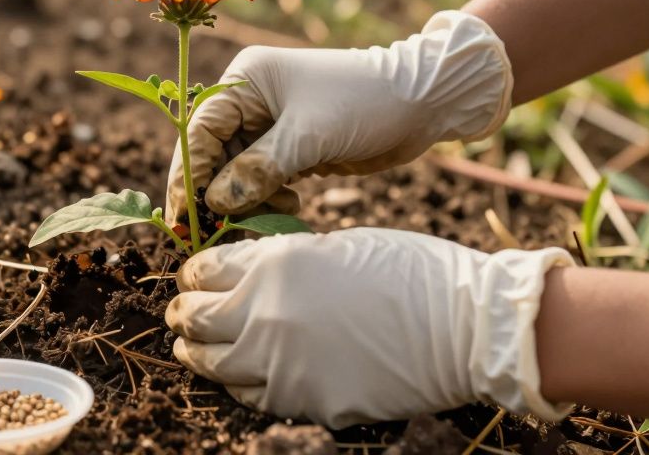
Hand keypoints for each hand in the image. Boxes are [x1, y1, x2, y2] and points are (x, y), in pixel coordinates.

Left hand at [165, 228, 573, 427]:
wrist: (465, 327)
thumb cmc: (412, 271)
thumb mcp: (336, 245)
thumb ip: (286, 262)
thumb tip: (253, 275)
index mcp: (273, 263)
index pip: (203, 270)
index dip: (195, 275)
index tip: (195, 279)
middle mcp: (265, 313)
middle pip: (196, 319)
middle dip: (185, 315)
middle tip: (183, 317)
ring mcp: (282, 364)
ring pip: (212, 364)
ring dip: (199, 354)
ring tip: (194, 351)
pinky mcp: (306, 403)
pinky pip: (254, 396)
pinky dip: (240, 386)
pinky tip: (243, 379)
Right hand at [166, 11, 512, 219]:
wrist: (422, 101)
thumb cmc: (365, 101)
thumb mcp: (309, 135)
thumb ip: (259, 169)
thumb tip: (216, 204)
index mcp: (245, 81)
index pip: (199, 131)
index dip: (190, 175)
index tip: (187, 216)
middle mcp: (250, 100)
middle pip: (212, 156)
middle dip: (215, 196)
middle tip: (216, 235)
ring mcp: (269, 126)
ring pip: (235, 174)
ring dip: (245, 203)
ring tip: (269, 219)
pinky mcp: (290, 148)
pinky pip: (261, 182)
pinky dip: (267, 202)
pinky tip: (290, 209)